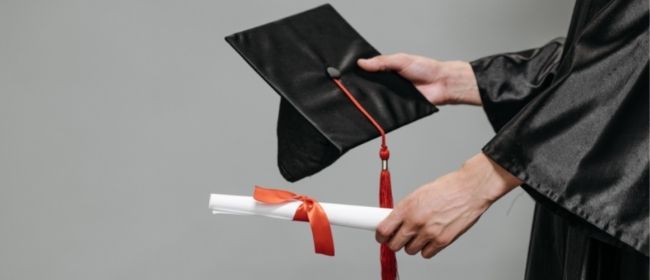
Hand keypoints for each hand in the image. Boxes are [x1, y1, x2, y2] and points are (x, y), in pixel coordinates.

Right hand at [358, 54, 480, 105]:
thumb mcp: (401, 60)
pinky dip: (380, 109)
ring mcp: (392, 95)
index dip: (359, 73)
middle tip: (348, 87)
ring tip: (357, 98)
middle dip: (361, 87)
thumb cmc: (425, 68)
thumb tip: (361, 62)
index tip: (345, 74)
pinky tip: (372, 108)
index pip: (369, 72)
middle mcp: (388, 83)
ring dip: (369, 98)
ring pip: (376, 98)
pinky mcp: (397, 107)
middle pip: (369, 86)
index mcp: (388, 70)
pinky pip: (386, 109)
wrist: (441, 84)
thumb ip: (382, 62)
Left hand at [376, 153, 521, 257]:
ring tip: (419, 234)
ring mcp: (429, 233)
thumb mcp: (418, 194)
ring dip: (412, 245)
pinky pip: (426, 254)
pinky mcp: (442, 241)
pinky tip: (431, 238)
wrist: (470, 190)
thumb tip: (393, 221)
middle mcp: (416, 221)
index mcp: (407, 207)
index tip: (381, 236)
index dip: (380, 236)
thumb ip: (405, 209)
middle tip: (399, 237)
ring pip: (410, 251)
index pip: (383, 230)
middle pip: (394, 245)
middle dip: (394, 242)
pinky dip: (427, 249)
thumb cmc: (447, 189)